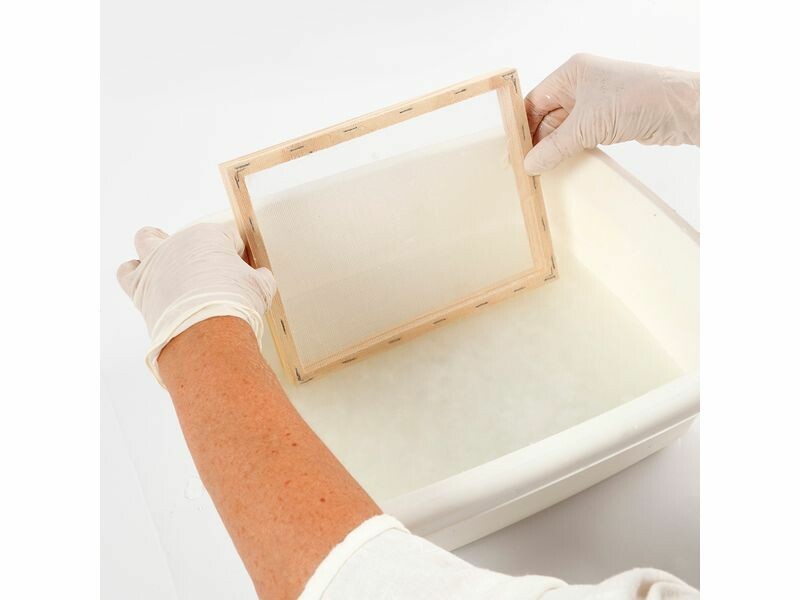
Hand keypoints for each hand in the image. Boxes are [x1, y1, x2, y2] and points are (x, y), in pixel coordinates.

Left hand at [117, 223, 275, 383]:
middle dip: (197, 246)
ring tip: (166, 261)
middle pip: (186, 235)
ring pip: (146, 240)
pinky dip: (135, 274)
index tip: (240, 269)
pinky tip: (148, 283)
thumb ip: (261, 278)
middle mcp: (179, 243)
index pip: (227, 237)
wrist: (207, 332)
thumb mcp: (262, 288)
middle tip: (207, 266)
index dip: (236, 254)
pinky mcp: (139, 286)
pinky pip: (127, 272)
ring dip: (154, 246)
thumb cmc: (235, 305)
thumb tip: (262, 278)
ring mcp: (156, 262)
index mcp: (210, 236)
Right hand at [523, 53, 699, 173]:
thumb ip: (554, 147)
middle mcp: (581, 84)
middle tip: (527, 166)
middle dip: (538, 140)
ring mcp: (596, 102)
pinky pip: (580, 136)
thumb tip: (530, 164)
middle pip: (547, 115)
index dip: (523, 126)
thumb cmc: (635, 99)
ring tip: (541, 169)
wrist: (679, 108)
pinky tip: (562, 164)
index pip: (535, 101)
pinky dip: (571, 149)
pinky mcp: (609, 119)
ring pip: (564, 128)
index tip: (515, 151)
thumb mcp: (586, 126)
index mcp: (571, 73)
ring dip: (554, 147)